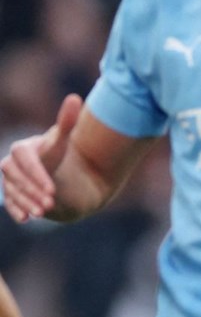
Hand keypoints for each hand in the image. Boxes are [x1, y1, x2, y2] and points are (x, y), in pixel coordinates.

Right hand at [1, 94, 81, 221]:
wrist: (62, 175)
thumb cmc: (63, 156)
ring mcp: (9, 180)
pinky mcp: (11, 195)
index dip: (36, 174)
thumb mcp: (64, 142)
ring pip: (13, 192)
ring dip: (26, 202)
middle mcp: (11, 164)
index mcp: (22, 149)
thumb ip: (67, 122)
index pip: (24, 160)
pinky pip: (10, 202)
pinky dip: (17, 210)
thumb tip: (75, 98)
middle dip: (32, 191)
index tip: (52, 189)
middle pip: (15, 178)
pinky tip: (26, 218)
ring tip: (44, 212)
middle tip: (50, 203)